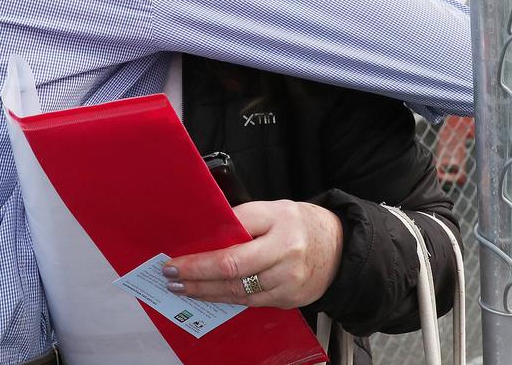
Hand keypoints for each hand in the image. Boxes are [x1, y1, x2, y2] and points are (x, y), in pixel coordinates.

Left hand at [162, 200, 343, 308]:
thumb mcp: (273, 209)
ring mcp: (289, 285)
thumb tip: (206, 233)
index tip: (175, 262)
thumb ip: (242, 219)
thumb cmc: (302, 223)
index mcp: (282, 231)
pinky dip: (227, 298)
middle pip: (233, 277)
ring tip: (184, 288)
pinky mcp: (289, 301)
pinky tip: (209, 294)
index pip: (234, 254)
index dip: (201, 262)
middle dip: (197, 280)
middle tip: (172, 278)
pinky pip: (251, 302)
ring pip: (239, 294)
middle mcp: (287, 260)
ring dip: (206, 293)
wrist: (340, 247)